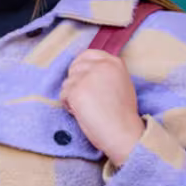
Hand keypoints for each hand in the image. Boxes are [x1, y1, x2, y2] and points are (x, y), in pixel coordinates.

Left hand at [60, 49, 143, 165]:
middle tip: (87, 98)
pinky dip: (69, 106)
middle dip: (75, 82)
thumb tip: (82, 69)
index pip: (88, 54)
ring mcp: (87, 77)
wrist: (122, 131)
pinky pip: (63, 95)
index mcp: (114, 62)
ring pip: (67, 83)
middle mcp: (101, 66)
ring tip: (89, 108)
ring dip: (72, 96)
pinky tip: (83, 113)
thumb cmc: (121, 113)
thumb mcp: (120, 83)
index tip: (81, 78)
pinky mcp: (76, 90)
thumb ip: (104, 73)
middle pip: (74, 67)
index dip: (80, 65)